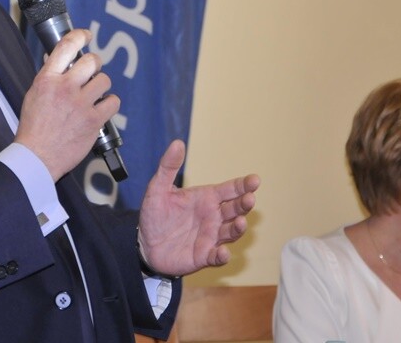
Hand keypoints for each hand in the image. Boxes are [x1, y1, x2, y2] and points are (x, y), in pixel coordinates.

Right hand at [15, 29, 119, 180]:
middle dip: (94, 64)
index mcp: (47, 79)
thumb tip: (55, 58)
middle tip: (90, 73)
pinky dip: (109, 104)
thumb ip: (48, 76)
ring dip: (101, 85)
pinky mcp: (94, 121)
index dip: (80, 35)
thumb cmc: (34, 127)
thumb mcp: (34, 95)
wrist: (37, 157)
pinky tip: (101, 109)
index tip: (86, 35)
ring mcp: (81, 104)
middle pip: (92, 60)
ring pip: (104, 80)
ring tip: (94, 95)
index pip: (67, 46)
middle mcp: (65, 88)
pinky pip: (113, 102)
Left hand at [138, 140, 259, 276]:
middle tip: (249, 198)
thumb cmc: (155, 214)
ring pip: (231, 232)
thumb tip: (177, 143)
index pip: (230, 189)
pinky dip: (221, 255)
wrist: (144, 244)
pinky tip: (223, 252)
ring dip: (238, 228)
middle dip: (245, 204)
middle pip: (236, 209)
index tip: (255, 180)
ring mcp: (210, 237)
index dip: (243, 185)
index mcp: (206, 198)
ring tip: (239, 222)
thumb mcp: (158, 188)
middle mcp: (213, 216)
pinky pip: (216, 256)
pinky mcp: (203, 256)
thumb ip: (168, 167)